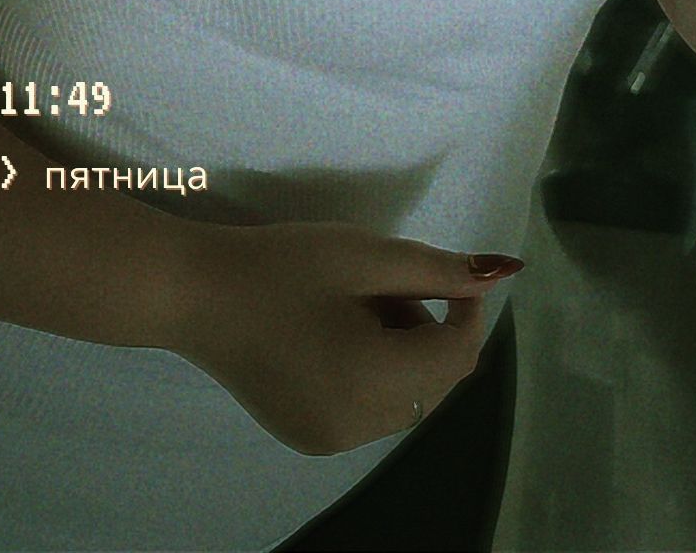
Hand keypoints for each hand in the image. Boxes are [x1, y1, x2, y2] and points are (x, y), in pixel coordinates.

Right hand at [169, 218, 517, 455]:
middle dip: (431, 333)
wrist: (195, 293)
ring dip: (403, 355)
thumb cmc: (283, 266)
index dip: (467, 312)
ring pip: (403, 401)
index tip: (449, 273)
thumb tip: (500, 275)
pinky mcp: (307, 436)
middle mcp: (355, 428)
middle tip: (388, 284)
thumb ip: (436, 269)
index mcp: (372, 382)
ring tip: (357, 304)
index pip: (457, 358)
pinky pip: (368, 411)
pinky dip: (373, 375)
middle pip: (433, 385)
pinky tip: (336, 335)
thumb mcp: (364, 255)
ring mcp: (327, 440)